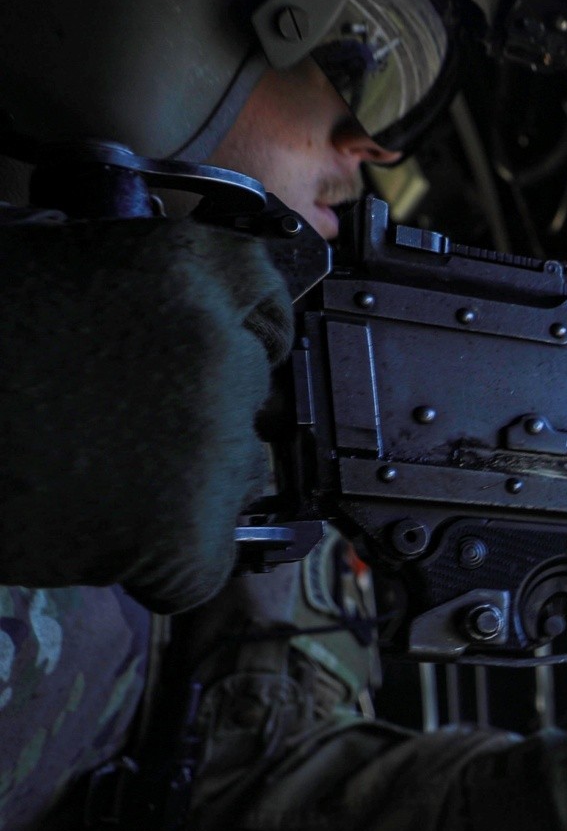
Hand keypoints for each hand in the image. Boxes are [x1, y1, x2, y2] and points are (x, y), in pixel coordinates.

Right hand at [0, 217, 292, 611]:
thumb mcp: (36, 268)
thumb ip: (129, 291)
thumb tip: (182, 315)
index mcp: (179, 266)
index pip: (266, 301)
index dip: (243, 334)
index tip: (221, 354)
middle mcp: (214, 346)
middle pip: (249, 398)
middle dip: (193, 419)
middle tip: (105, 430)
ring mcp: (209, 443)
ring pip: (231, 481)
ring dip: (174, 489)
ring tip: (76, 474)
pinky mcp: (188, 534)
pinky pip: (199, 564)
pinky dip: (152, 565)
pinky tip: (82, 530)